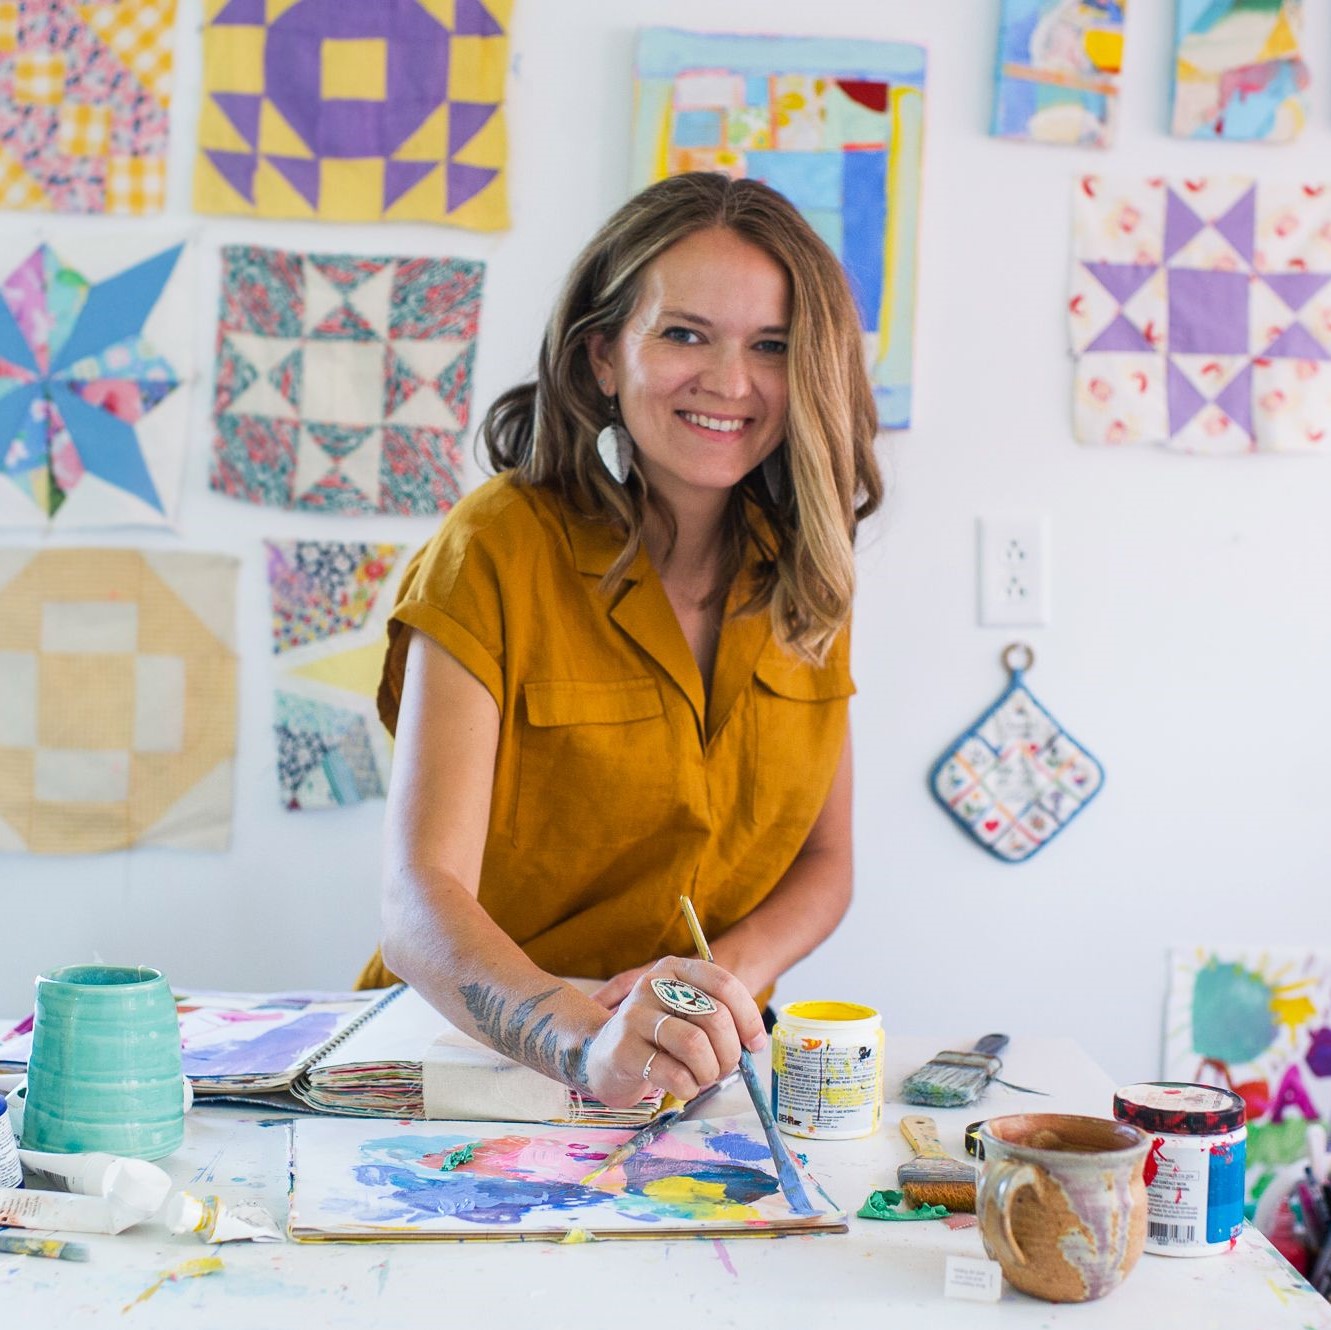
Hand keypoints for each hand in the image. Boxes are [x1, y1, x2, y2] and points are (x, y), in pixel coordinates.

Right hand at [582, 957, 765, 1108]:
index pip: (724, 984)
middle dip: (730, 1052)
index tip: (755, 1044)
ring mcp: (635, 1016)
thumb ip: (720, 1018)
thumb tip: (756, 1041)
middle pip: (714, 1016)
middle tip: (724, 1068)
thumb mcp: (687, 1014)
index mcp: (674, 970)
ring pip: (696, 1045)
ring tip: (702, 1077)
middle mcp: (653, 985)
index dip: (748, 1017)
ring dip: (710, 1071)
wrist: (605, 1056)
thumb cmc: (658, 1037)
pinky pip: (674, 1073)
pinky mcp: (624, 1050)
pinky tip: (684, 1086)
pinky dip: (689, 1087)